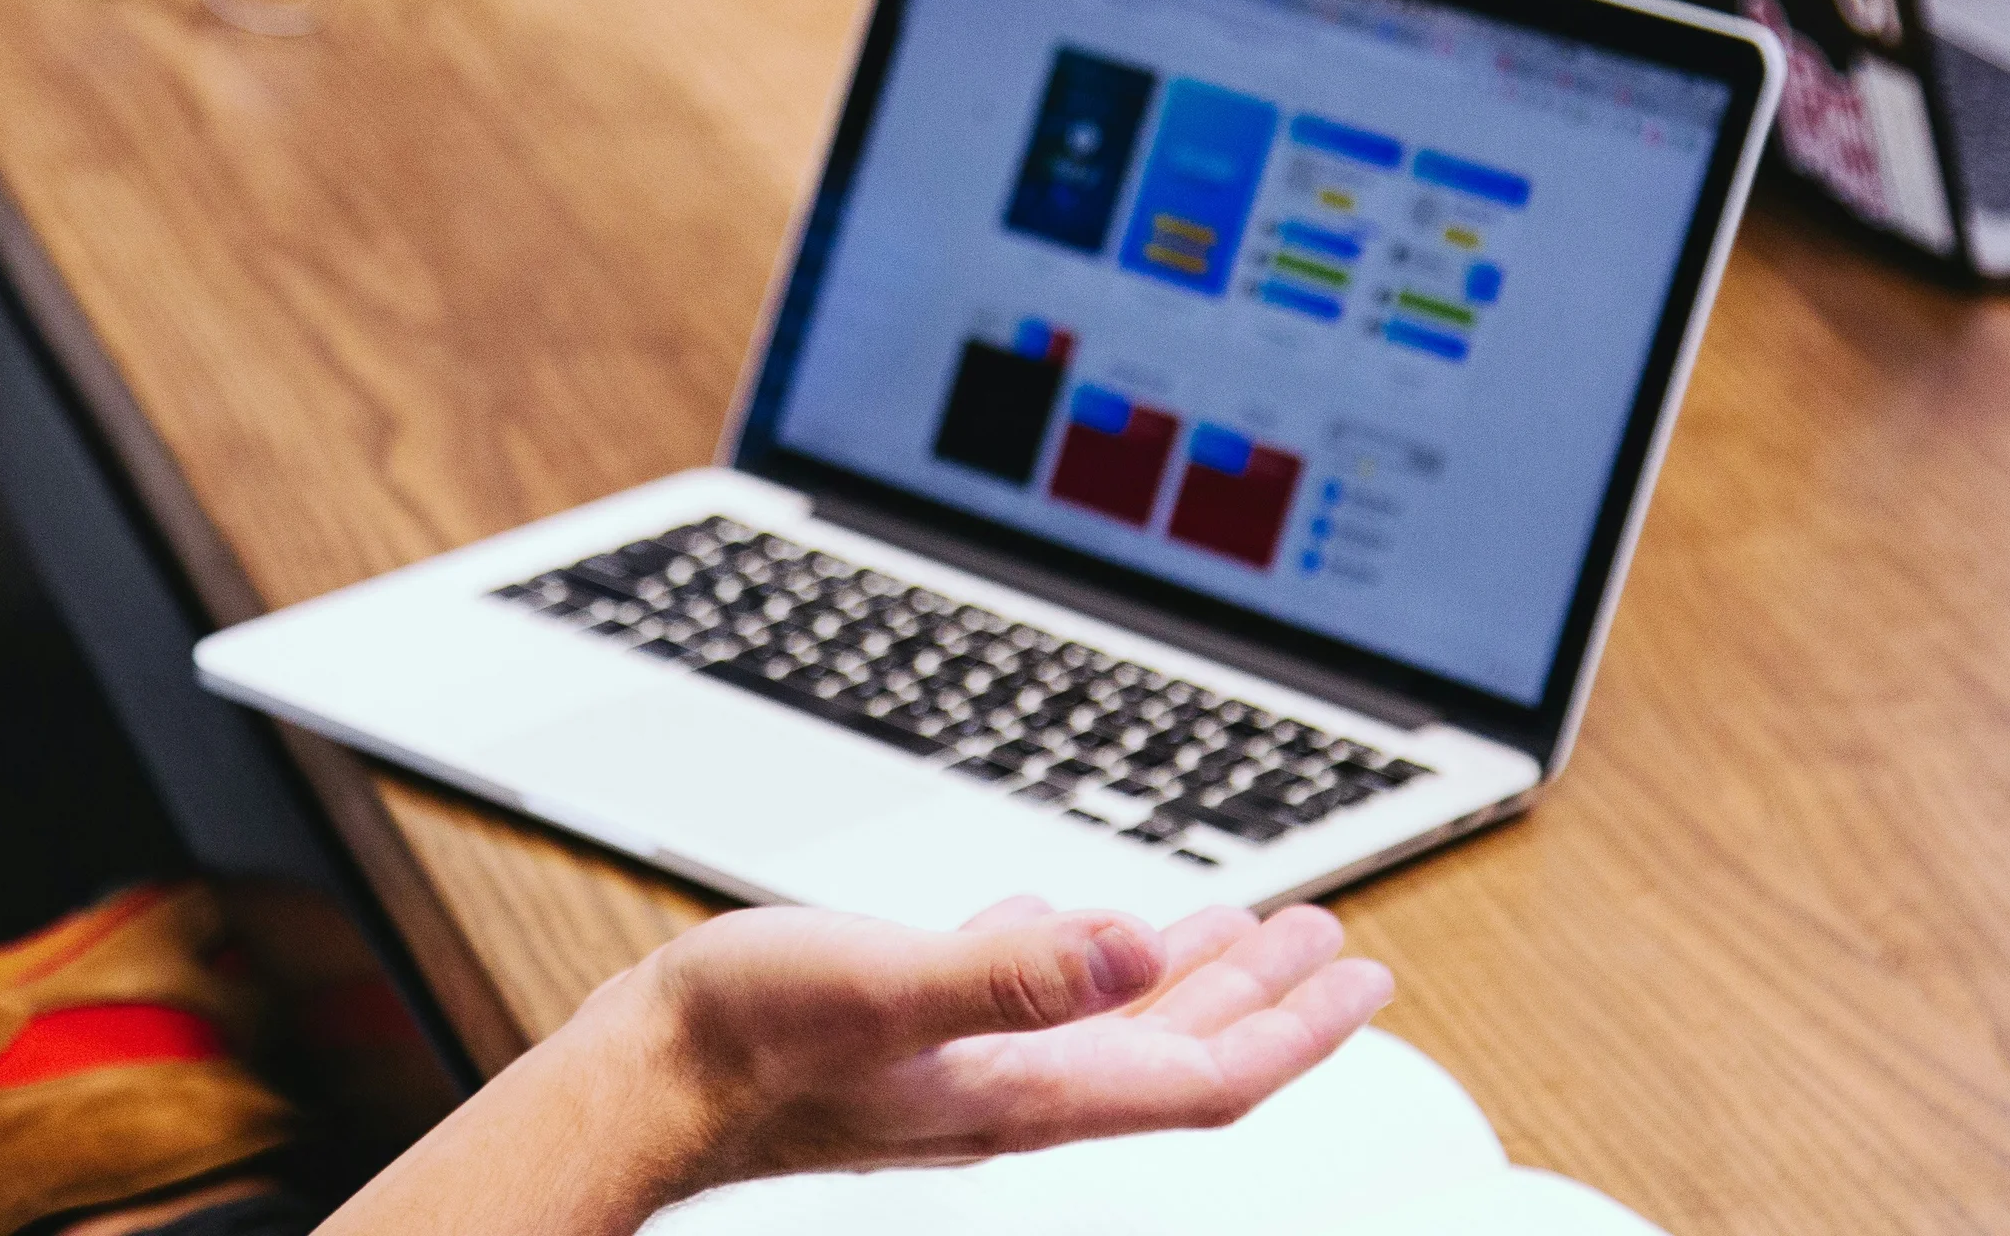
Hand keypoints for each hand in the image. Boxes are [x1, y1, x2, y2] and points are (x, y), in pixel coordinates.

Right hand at [323, 897, 1391, 1234]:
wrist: (644, 1082)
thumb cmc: (750, 1044)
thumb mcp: (888, 984)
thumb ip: (1013, 970)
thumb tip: (1132, 946)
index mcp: (1030, 1087)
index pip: (1203, 1072)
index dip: (1295, 1032)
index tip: (1365, 980)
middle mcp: (1014, 1086)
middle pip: (1176, 1049)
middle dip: (1265, 996)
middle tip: (1332, 941)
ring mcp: (964, 1067)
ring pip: (1108, 1023)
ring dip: (1184, 975)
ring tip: (1239, 929)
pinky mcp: (912, 1036)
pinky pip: (1025, 997)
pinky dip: (1074, 959)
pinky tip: (1065, 923)